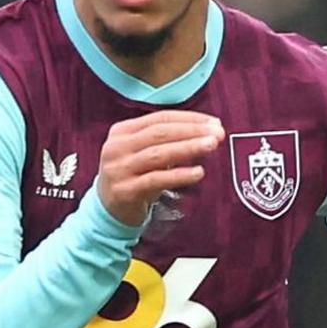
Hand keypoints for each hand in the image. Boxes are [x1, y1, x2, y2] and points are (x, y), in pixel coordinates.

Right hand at [96, 111, 223, 225]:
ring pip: (157, 153)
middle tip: (218, 133)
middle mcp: (117, 147)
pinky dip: (179, 175)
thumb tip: (209, 130)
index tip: (215, 122)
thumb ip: (169, 140)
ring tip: (211, 146)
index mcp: (122, 131)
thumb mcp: (144, 152)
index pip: (160, 118)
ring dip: (188, 148)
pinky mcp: (125, 191)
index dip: (189, 118)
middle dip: (192, 131)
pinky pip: (156, 180)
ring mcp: (119, 169)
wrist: (108, 209)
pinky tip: (198, 172)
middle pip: (159, 133)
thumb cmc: (135, 175)